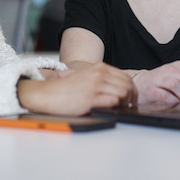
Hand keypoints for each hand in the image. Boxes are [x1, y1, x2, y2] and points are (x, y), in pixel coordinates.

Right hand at [17, 62, 136, 115]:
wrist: (48, 94)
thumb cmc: (65, 89)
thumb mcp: (86, 77)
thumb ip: (101, 79)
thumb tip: (119, 89)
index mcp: (99, 67)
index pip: (126, 77)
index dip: (132, 90)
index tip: (130, 99)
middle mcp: (99, 74)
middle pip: (128, 85)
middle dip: (131, 98)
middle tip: (128, 106)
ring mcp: (95, 85)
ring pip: (123, 93)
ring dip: (124, 103)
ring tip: (119, 109)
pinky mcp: (90, 98)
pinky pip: (113, 101)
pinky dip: (116, 107)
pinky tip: (111, 111)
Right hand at [132, 61, 179, 105]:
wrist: (138, 84)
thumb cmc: (160, 84)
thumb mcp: (175, 77)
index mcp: (177, 66)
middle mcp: (168, 70)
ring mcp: (159, 79)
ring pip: (178, 86)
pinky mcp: (151, 89)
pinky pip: (165, 95)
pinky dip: (174, 101)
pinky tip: (177, 105)